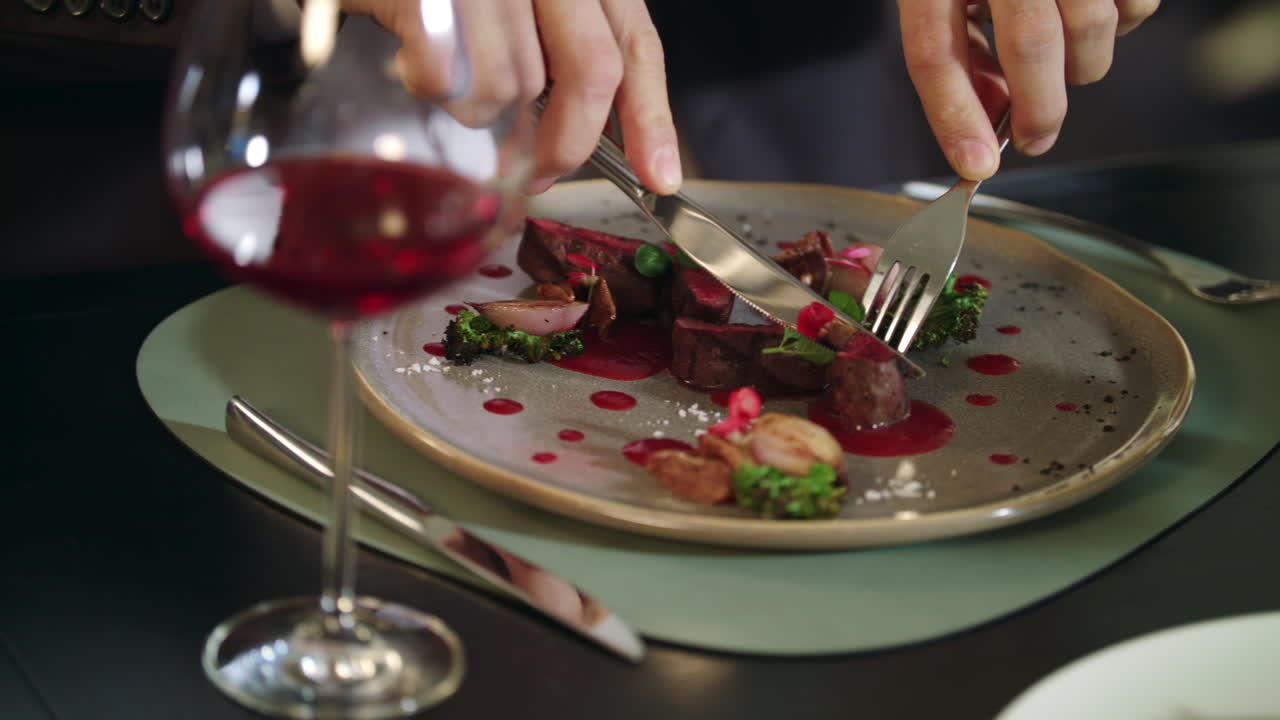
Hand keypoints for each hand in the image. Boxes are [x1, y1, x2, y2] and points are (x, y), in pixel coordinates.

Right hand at [341, 0, 681, 195]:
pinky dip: (433, 92)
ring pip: (515, 83)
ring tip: (451, 89)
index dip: (652, 116)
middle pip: (592, 69)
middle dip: (569, 142)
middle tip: (543, 175)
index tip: (658, 174)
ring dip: (482, 112)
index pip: (635, 40)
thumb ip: (555, 50)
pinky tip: (417, 69)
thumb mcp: (512, 4)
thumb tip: (580, 135)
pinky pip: (450, 78)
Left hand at [897, 0, 1159, 179]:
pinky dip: (1121, 25)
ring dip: (1081, 68)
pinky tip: (1095, 12)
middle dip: (1038, 109)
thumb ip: (959, 55)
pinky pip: (1137, 5)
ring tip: (1064, 62)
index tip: (975, 165)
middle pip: (1030, 44)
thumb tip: (984, 127)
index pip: (934, 50)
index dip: (954, 116)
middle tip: (1036, 138)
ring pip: (1092, 29)